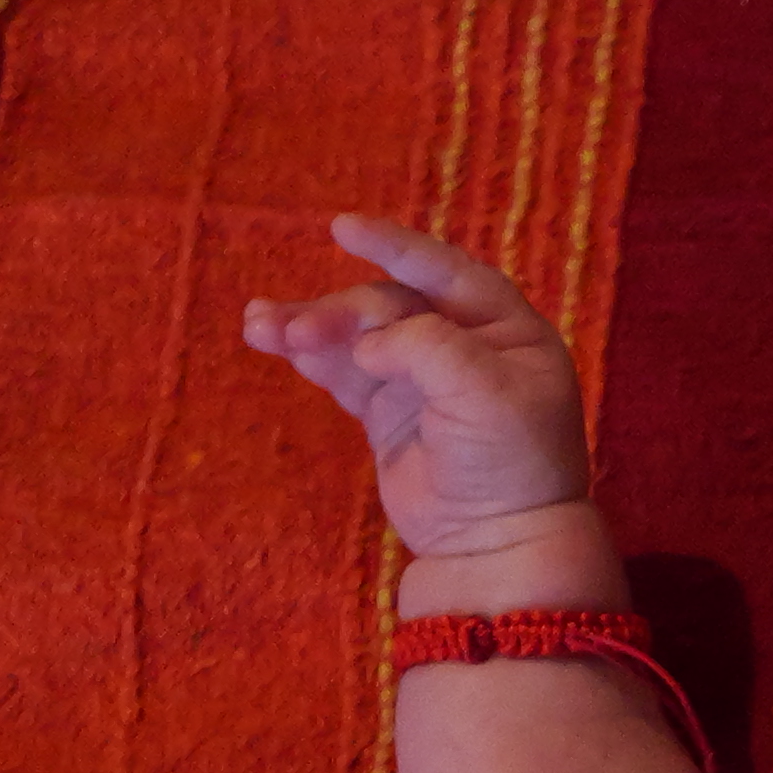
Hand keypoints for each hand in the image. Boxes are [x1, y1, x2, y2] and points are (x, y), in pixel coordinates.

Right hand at [239, 214, 597, 568]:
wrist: (496, 544)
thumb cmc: (511, 465)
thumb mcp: (486, 396)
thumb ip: (430, 350)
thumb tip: (369, 342)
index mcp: (508, 331)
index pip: (448, 273)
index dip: (397, 247)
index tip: (344, 228)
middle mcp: (466, 346)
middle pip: (390, 306)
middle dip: (341, 312)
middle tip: (299, 332)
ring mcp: (423, 378)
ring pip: (358, 335)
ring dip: (310, 327)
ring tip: (261, 328)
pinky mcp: (389, 410)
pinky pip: (343, 369)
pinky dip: (310, 355)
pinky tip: (271, 340)